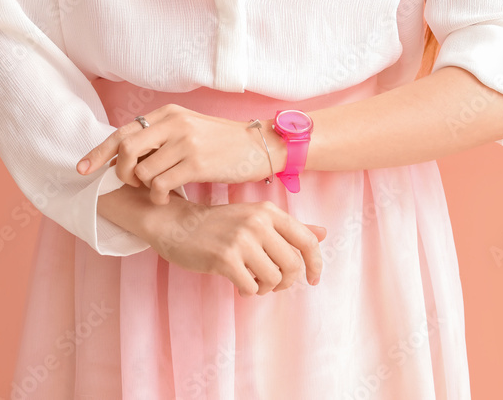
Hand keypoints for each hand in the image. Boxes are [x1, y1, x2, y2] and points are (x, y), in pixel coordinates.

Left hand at [76, 103, 287, 204]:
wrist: (258, 145)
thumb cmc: (221, 141)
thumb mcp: (188, 128)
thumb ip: (159, 136)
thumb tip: (124, 154)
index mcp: (167, 113)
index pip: (122, 132)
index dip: (97, 153)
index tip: (81, 170)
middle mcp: (173, 123)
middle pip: (126, 150)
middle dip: (121, 173)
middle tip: (131, 184)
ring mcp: (184, 142)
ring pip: (142, 171)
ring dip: (144, 187)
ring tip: (158, 190)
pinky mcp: (196, 163)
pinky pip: (160, 185)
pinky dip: (158, 195)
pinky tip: (168, 197)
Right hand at [144, 198, 326, 296]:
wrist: (178, 225)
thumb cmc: (220, 225)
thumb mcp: (256, 218)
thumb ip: (290, 228)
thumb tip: (324, 233)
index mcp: (269, 211)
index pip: (307, 240)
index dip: (315, 264)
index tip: (313, 279)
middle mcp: (257, 222)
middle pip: (293, 265)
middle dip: (286, 281)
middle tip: (272, 282)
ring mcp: (241, 239)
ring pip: (274, 279)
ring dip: (266, 287)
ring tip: (254, 282)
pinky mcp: (224, 258)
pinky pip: (251, 287)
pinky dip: (249, 291)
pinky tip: (240, 285)